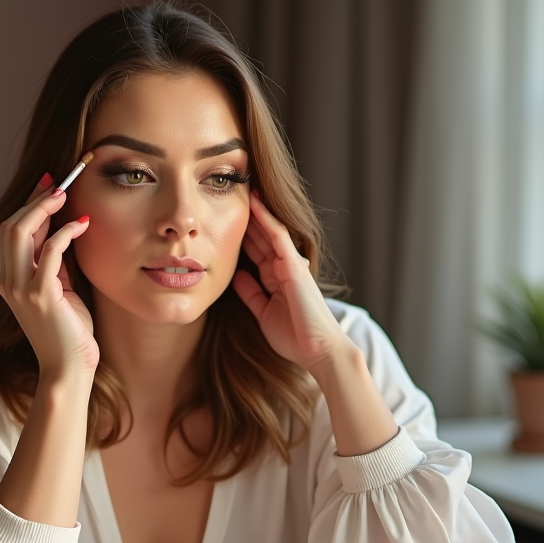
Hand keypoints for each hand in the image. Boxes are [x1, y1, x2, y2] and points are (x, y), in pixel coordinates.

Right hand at [0, 174, 98, 378]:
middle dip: (34, 200)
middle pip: (11, 226)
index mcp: (11, 279)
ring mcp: (21, 288)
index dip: (29, 204)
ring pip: (20, 232)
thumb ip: (57, 263)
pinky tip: (82, 226)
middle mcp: (10, 281)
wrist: (69, 367)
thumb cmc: (69, 331)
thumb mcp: (61, 289)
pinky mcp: (40, 294)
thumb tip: (64, 230)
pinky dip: (65, 233)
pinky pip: (49, 252)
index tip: (48, 184)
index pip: (13, 232)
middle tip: (59, 183)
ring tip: (66, 195)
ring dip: (43, 209)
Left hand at [232, 193, 349, 372]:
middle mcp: (285, 268)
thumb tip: (236, 276)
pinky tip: (255, 205)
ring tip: (243, 191)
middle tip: (231, 198)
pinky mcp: (295, 266)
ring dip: (256, 212)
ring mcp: (291, 265)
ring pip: (269, 232)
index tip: (225, 222)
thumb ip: (251, 293)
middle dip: (247, 220)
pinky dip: (266, 220)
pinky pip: (279, 237)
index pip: (257, 252)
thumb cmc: (294, 337)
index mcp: (278, 280)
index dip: (243, 236)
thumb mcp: (263, 312)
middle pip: (261, 238)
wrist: (318, 351)